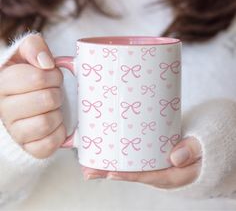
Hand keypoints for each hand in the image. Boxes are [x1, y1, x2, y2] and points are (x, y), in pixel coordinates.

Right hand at [0, 34, 65, 158]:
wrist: (29, 106)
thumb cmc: (30, 80)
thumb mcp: (27, 56)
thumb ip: (33, 47)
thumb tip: (46, 62)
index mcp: (3, 85)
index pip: (36, 77)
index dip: (53, 75)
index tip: (53, 76)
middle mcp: (4, 110)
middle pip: (46, 99)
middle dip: (57, 93)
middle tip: (55, 93)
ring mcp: (16, 132)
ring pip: (47, 122)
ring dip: (58, 113)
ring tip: (54, 108)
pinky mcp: (30, 148)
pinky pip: (49, 143)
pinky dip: (59, 132)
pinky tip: (55, 124)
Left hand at [82, 137, 201, 188]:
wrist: (209, 150)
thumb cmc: (207, 150)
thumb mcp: (205, 149)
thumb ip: (192, 151)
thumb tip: (175, 157)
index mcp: (172, 175)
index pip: (145, 176)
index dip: (125, 175)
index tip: (107, 173)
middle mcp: (160, 173)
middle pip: (132, 174)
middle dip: (109, 172)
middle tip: (88, 171)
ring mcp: (155, 166)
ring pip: (130, 168)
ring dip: (110, 166)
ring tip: (90, 164)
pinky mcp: (153, 158)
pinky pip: (135, 161)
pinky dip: (120, 159)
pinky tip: (109, 155)